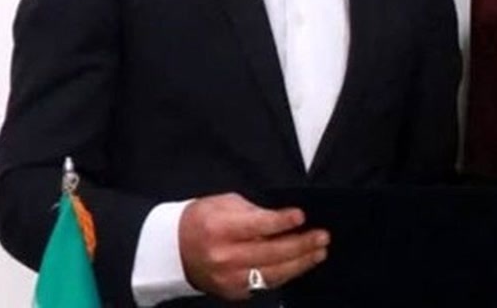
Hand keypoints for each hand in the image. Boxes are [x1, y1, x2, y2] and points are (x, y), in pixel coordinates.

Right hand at [178, 192, 328, 299]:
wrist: (173, 250)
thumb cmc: (202, 219)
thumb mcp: (224, 203)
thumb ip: (254, 211)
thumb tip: (283, 219)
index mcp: (220, 229)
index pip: (257, 226)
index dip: (281, 222)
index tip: (301, 216)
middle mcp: (225, 256)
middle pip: (270, 253)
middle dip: (301, 245)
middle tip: (323, 237)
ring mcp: (229, 278)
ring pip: (272, 273)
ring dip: (300, 263)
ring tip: (319, 252)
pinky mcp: (233, 292)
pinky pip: (266, 285)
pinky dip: (285, 275)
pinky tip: (301, 265)